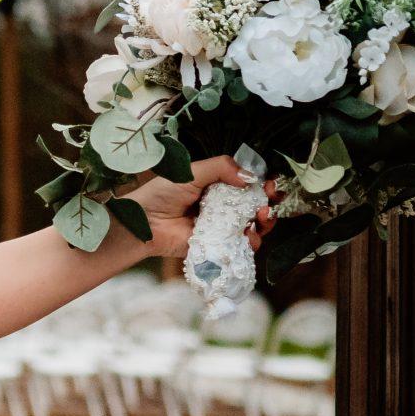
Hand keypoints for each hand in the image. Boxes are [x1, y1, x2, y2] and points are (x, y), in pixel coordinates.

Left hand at [120, 157, 277, 261]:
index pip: (247, 186)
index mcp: (217, 188)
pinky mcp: (216, 246)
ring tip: (261, 216)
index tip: (270, 184)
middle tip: (269, 200)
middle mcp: (222, 208)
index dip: (262, 186)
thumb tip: (251, 176)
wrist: (144, 222)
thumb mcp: (192, 172)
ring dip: (264, 222)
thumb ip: (221, 168)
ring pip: (253, 227)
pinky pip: (240, 247)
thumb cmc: (163, 193)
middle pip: (255, 207)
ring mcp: (221, 228)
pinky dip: (251, 242)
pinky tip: (249, 235)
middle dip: (268, 203)